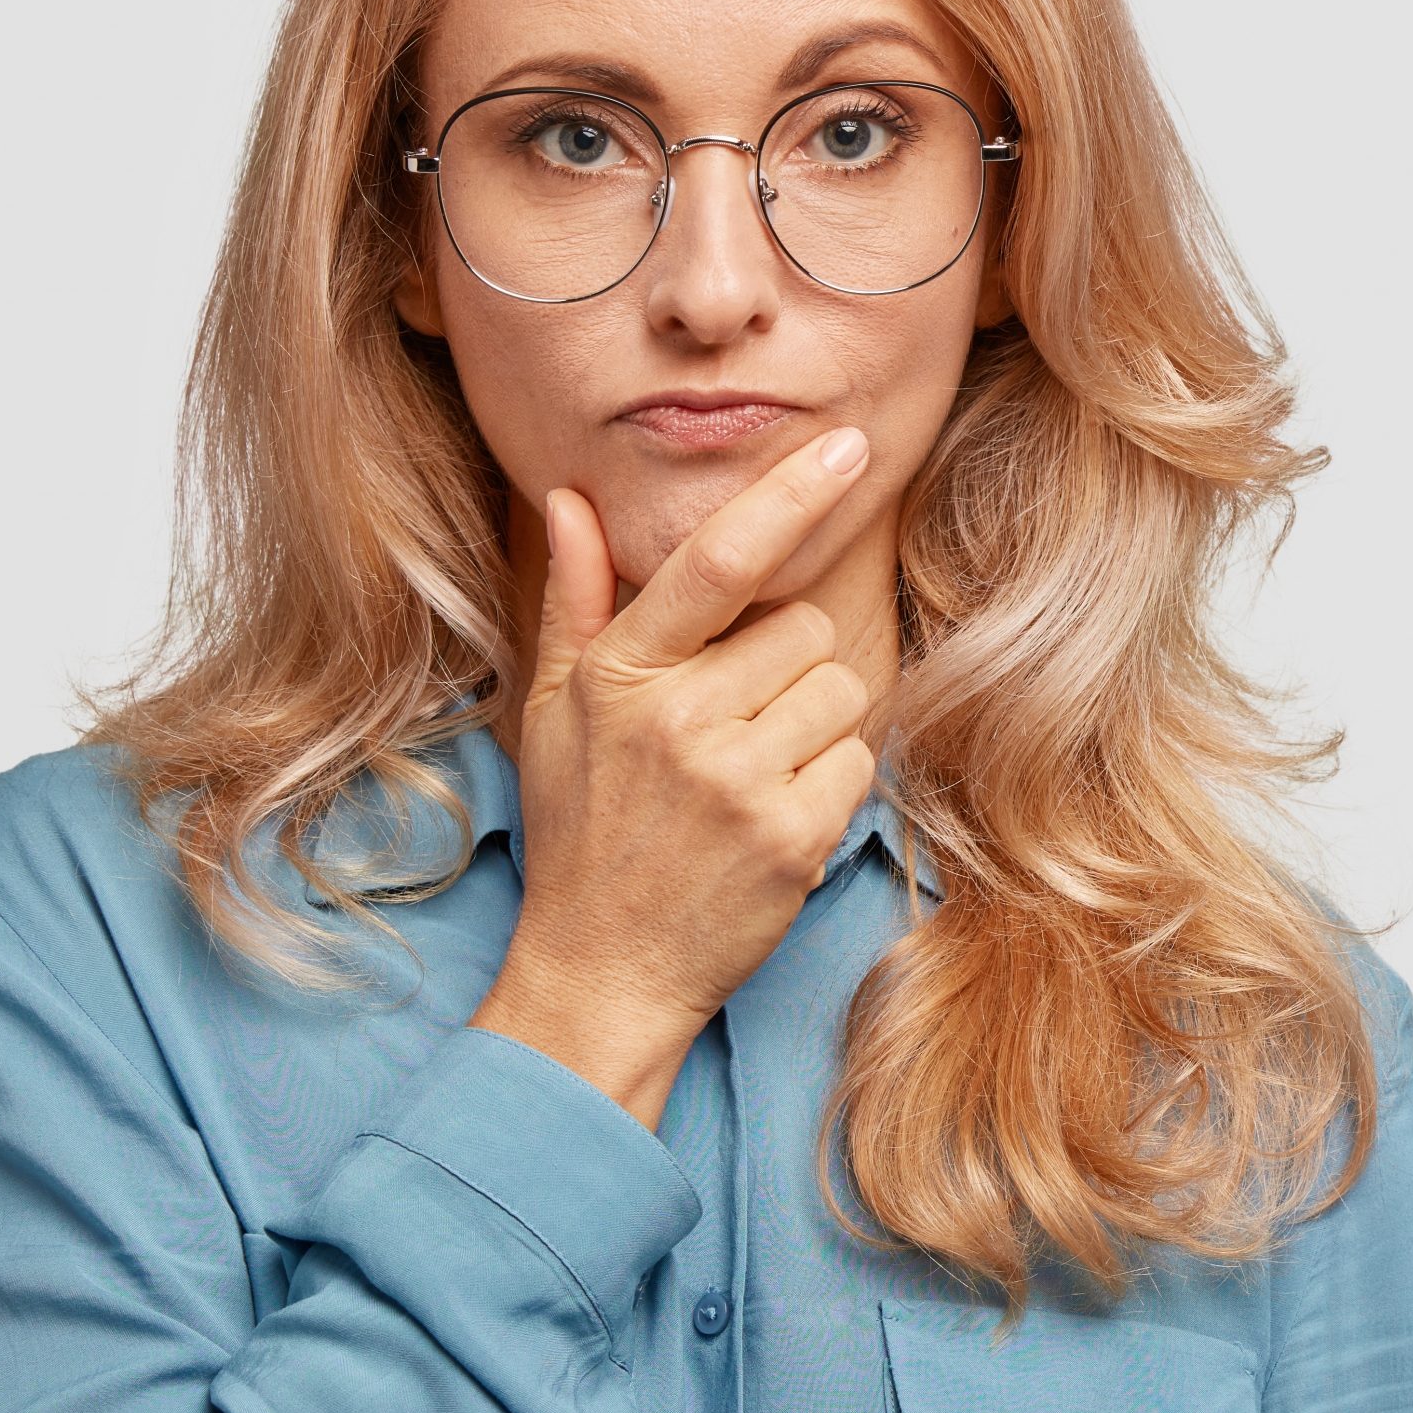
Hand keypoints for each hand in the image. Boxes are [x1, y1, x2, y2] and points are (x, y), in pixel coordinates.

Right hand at [472, 427, 885, 1123]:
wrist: (598, 969)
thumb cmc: (583, 827)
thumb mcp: (555, 709)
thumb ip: (578, 598)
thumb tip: (574, 497)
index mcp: (621, 674)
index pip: (717, 560)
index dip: (787, 493)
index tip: (846, 444)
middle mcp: (679, 719)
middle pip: (802, 628)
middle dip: (783, 668)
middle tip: (729, 729)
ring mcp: (738, 780)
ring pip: (840, 688)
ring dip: (811, 726)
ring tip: (747, 777)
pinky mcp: (792, 835)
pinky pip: (856, 759)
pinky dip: (829, 785)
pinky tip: (772, 819)